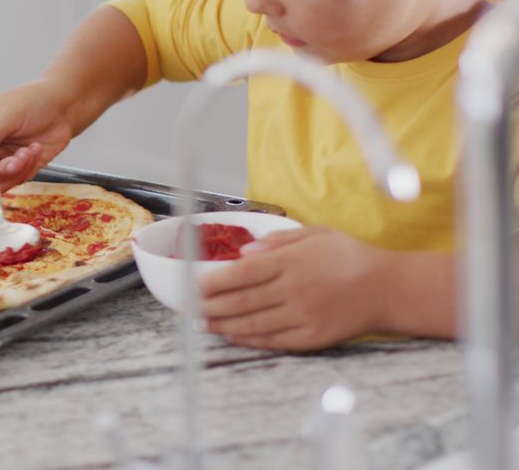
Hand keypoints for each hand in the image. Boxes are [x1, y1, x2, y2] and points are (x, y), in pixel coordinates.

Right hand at [0, 79, 74, 190]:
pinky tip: (36, 150)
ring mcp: (1, 158)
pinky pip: (16, 180)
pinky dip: (28, 169)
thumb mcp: (9, 113)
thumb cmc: (34, 100)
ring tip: (30, 151)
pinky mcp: (18, 167)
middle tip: (17, 159)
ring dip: (16, 171)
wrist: (63, 106)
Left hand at [198, 226, 388, 351]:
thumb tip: (244, 250)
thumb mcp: (316, 234)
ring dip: (222, 324)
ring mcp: (303, 315)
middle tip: (187, 308)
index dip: (213, 281)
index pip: (242, 272)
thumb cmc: (349, 257)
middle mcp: (294, 289)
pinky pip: (273, 340)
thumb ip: (278, 240)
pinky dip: (249, 338)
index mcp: (291, 261)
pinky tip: (232, 335)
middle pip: (241, 300)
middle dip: (209, 305)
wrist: (388, 288)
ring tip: (202, 324)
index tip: (192, 284)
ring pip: (252, 322)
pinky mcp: (312, 336)